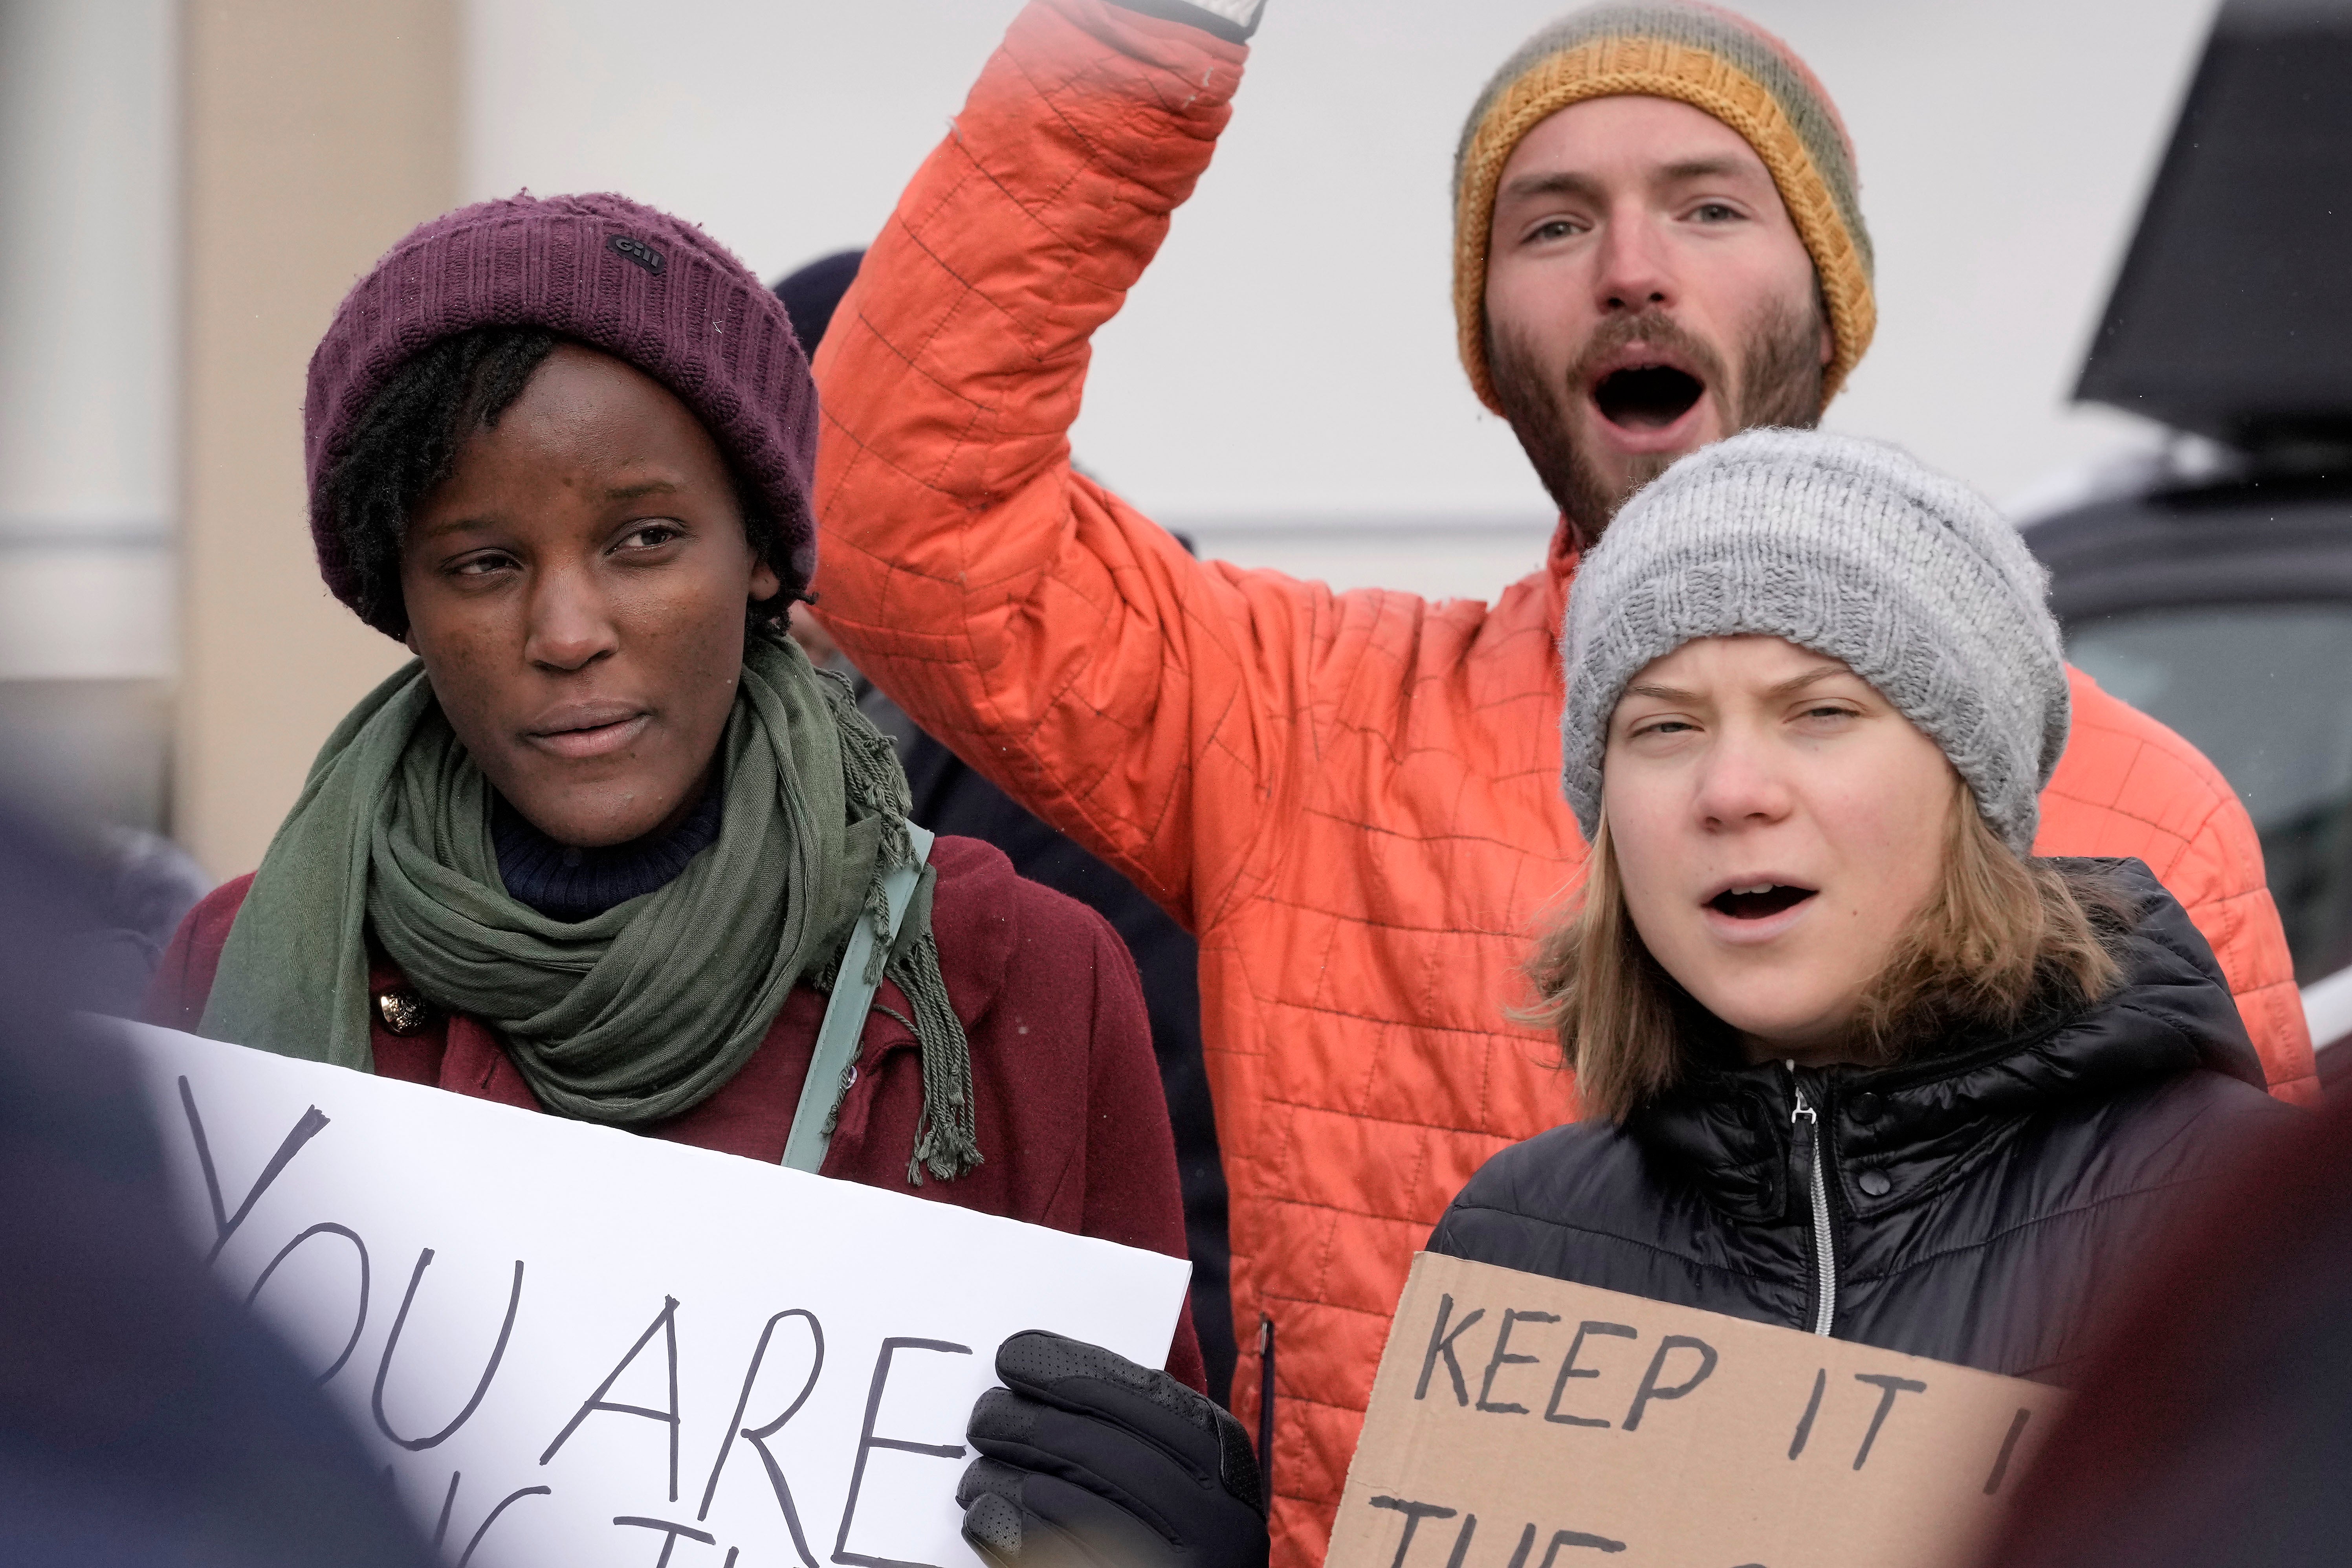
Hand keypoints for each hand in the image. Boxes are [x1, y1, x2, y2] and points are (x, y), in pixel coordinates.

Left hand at [958, 1330, 1269, 1567]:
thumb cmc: (1173, 1535)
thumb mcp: (1185, 1475)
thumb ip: (1141, 1427)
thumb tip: (1055, 1368)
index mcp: (1224, 1464)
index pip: (1141, 1395)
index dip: (1069, 1370)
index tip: (1016, 1355)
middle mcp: (1211, 1514)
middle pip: (1093, 1446)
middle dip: (1024, 1422)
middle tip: (985, 1414)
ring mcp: (1172, 1561)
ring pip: (1061, 1500)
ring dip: (1004, 1477)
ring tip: (977, 1474)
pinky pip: (1047, 1551)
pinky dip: (1005, 1526)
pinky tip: (984, 1514)